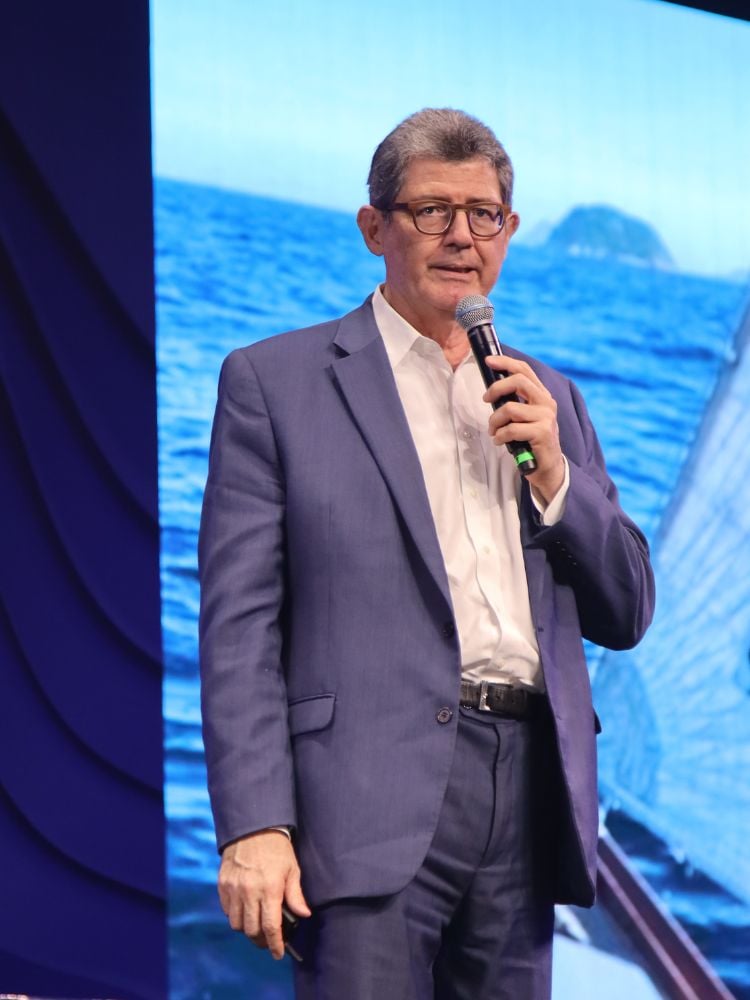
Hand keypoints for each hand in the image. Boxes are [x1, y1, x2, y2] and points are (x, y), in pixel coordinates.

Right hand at [217, 829, 310, 958]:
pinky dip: (235, 916)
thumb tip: (304, 915)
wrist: (253, 827)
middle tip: (268, 941)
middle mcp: (249, 892)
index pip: (271, 927)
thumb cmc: (276, 848)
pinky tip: (244, 911)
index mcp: (270, 889)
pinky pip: (227, 910)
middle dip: (261, 941)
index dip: (275, 945)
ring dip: (247, 929)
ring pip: (236, 924)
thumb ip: (296, 895)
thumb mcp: (292, 869)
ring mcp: (234, 888)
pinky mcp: (223, 884)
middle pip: (251, 930)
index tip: (278, 953)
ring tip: (256, 926)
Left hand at [483, 355, 564, 504]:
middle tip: (486, 399)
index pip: (524, 370)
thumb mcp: (524, 417)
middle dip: (496, 388)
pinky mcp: (541, 432)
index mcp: (542, 395)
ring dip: (495, 421)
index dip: (506, 362)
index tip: (488, 361)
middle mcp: (546, 402)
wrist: (547, 467)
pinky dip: (500, 436)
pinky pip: (511, 429)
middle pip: (517, 381)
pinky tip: (500, 442)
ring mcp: (545, 417)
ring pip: (509, 408)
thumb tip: (492, 390)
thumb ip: (514, 402)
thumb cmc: (530, 441)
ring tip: (494, 431)